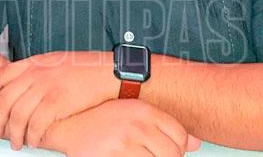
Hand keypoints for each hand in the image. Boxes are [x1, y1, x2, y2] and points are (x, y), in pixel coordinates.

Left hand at [0, 50, 117, 149]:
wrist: (107, 72)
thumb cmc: (83, 69)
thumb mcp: (54, 63)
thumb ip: (35, 72)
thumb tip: (21, 87)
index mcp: (33, 62)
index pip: (0, 75)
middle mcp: (36, 73)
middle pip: (5, 100)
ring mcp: (46, 87)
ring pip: (18, 115)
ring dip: (14, 134)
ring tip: (16, 145)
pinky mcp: (57, 102)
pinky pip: (36, 124)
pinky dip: (32, 137)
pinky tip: (33, 143)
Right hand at [46, 99, 200, 156]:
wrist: (67, 125)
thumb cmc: (100, 120)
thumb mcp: (134, 115)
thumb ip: (164, 126)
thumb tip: (196, 144)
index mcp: (143, 111)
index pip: (180, 135)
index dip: (179, 149)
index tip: (168, 151)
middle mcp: (136, 125)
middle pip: (172, 153)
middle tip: (151, 155)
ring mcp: (123, 143)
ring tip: (139, 156)